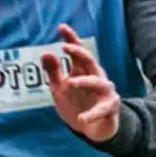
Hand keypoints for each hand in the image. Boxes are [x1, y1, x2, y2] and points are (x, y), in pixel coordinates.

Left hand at [44, 25, 119, 142]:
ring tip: (70, 83)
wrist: (92, 129)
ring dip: (84, 81)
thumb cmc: (77, 104)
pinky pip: (102, 109)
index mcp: (82, 70)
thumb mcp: (60, 88)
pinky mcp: (110, 107)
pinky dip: (92, 114)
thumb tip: (45, 53)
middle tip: (66, 48)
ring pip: (98, 82)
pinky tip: (81, 119)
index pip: (78, 52)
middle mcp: (96, 77)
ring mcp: (105, 92)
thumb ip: (53, 72)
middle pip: (90, 61)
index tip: (61, 27)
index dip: (71, 39)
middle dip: (79, 53)